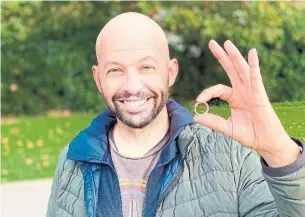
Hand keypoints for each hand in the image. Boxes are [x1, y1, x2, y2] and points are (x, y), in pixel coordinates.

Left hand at [194, 40, 299, 166]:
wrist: (265, 143)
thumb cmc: (249, 135)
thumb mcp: (227, 128)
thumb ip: (213, 121)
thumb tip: (196, 117)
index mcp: (234, 98)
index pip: (218, 89)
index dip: (207, 92)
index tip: (198, 100)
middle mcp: (242, 91)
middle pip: (230, 70)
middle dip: (222, 56)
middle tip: (212, 43)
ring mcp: (251, 91)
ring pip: (242, 70)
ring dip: (234, 56)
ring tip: (226, 43)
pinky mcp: (260, 94)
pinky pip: (256, 77)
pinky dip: (254, 65)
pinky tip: (252, 53)